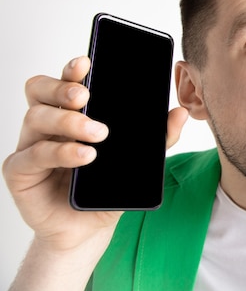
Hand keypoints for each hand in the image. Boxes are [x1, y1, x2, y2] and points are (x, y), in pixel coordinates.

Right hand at [3, 56, 188, 252]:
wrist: (88, 228)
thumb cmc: (107, 186)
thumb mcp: (138, 160)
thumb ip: (159, 137)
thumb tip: (179, 112)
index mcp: (72, 112)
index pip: (66, 80)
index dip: (72, 69)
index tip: (87, 63)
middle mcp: (47, 123)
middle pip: (40, 89)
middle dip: (63, 88)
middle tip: (87, 97)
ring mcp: (31, 145)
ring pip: (36, 117)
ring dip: (69, 122)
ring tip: (98, 134)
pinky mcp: (20, 171)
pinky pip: (33, 155)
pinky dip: (61, 152)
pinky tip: (84, 156)